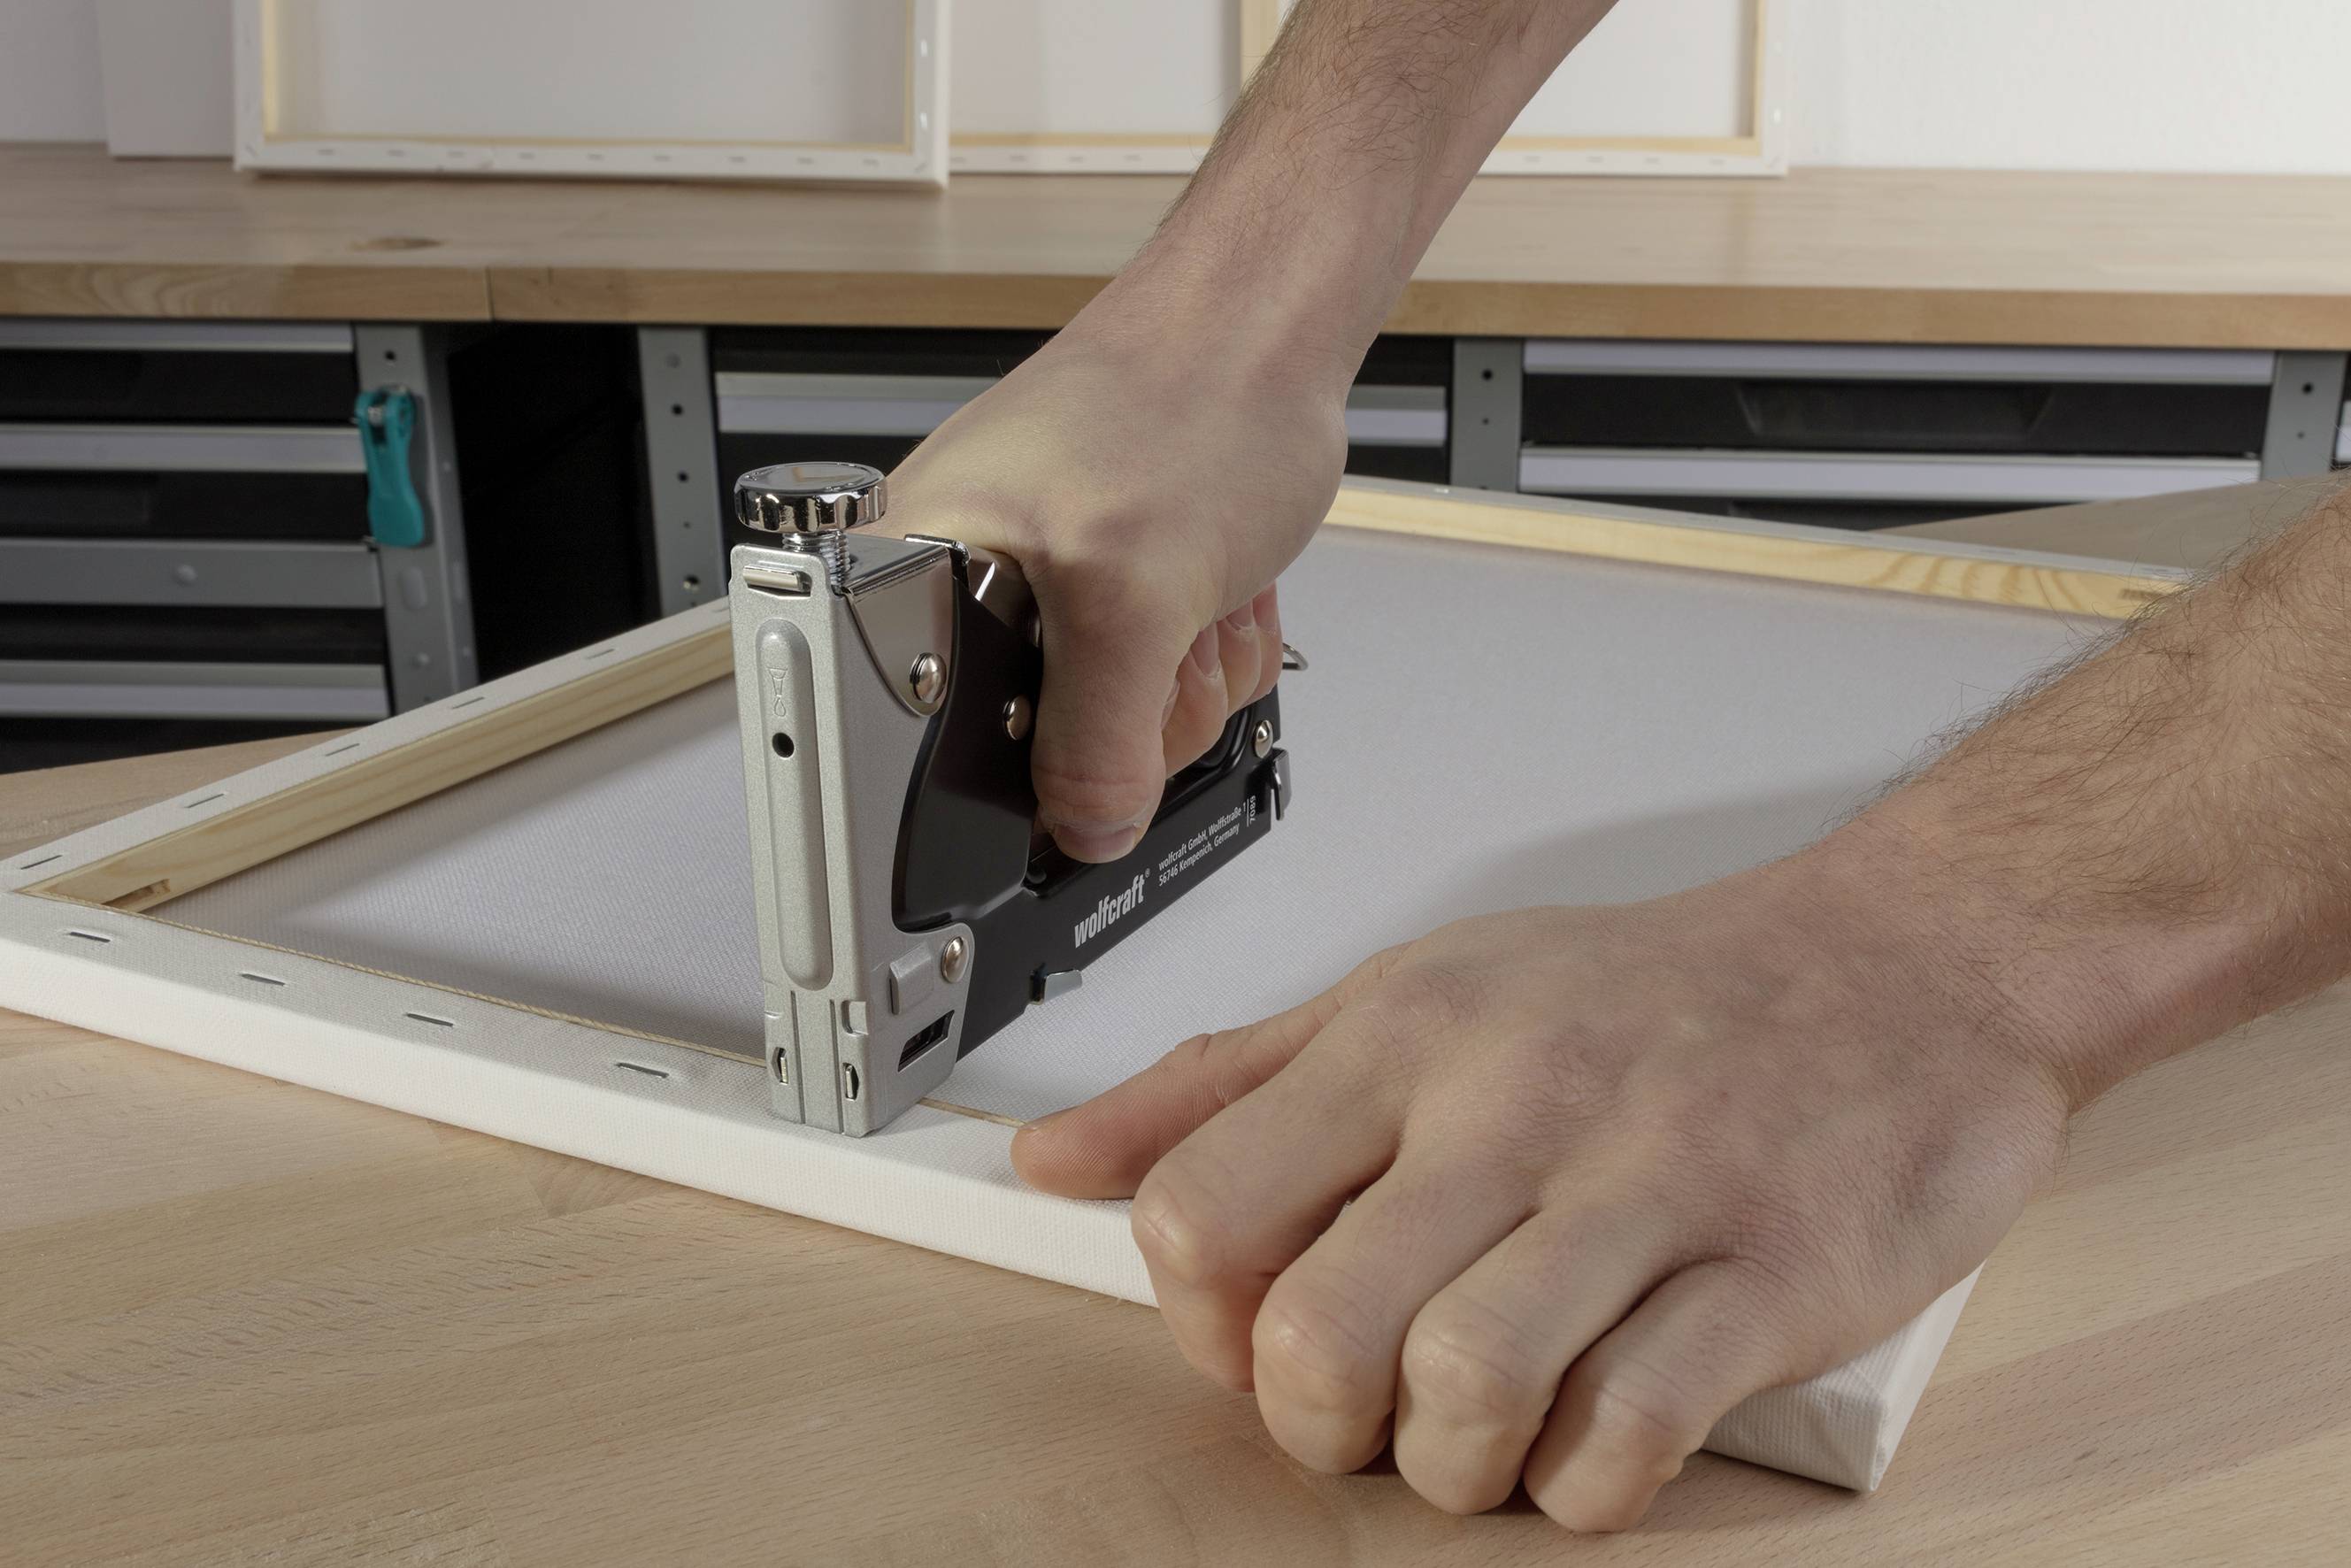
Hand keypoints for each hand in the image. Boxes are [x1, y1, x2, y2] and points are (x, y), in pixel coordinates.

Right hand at [885, 280, 1349, 861]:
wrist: (1268, 329)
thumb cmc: (1189, 397)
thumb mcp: (1136, 595)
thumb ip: (1098, 740)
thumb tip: (1081, 832)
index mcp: (912, 565)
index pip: (904, 738)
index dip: (991, 782)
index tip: (1050, 782)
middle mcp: (959, 580)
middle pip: (1026, 750)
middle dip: (1131, 712)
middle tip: (1157, 631)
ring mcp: (1037, 589)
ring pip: (1108, 727)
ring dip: (1182, 676)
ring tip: (1191, 590)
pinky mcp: (1101, 593)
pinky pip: (1151, 687)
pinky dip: (1201, 652)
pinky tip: (1213, 592)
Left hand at [1012, 843, 2072, 1528]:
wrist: (1906, 963)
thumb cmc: (1651, 996)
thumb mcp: (1414, 994)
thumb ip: (1227, 1081)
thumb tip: (1055, 1163)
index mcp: (1409, 1036)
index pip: (1204, 1206)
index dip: (1198, 1321)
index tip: (1252, 1335)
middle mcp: (1516, 1102)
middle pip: (1318, 1325)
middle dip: (1313, 1422)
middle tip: (1360, 1417)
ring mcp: (1651, 1187)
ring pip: (1464, 1385)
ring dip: (1446, 1466)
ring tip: (1474, 1441)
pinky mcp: (1775, 1275)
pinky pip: (1632, 1431)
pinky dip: (1585, 1488)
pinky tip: (1589, 1451)